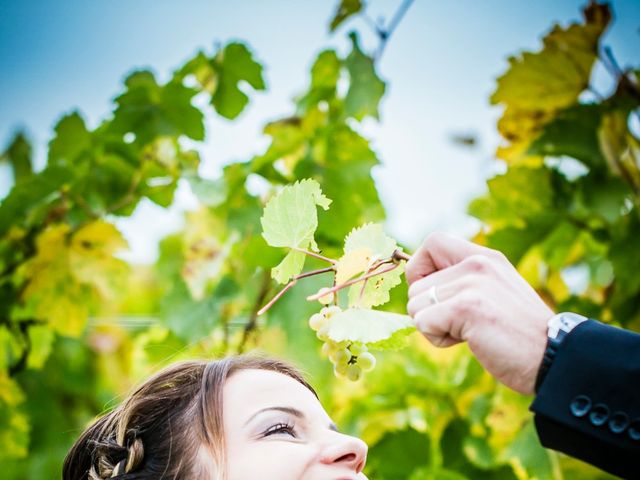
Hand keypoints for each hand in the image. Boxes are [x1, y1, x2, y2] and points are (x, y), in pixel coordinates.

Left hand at [405, 233, 553, 394]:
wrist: (553, 358)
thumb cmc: (519, 334)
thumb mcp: (494, 292)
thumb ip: (463, 282)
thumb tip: (418, 289)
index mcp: (484, 257)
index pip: (431, 242)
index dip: (420, 269)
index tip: (432, 292)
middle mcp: (477, 263)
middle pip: (415, 285)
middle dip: (428, 311)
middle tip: (463, 324)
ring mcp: (472, 283)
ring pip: (415, 306)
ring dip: (434, 327)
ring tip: (470, 332)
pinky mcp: (465, 307)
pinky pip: (423, 323)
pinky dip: (438, 339)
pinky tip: (470, 340)